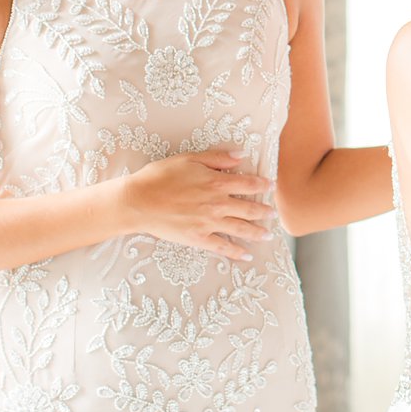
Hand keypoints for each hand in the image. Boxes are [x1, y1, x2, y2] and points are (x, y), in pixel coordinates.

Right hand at [118, 149, 276, 260]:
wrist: (137, 201)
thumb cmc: (160, 176)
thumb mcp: (189, 159)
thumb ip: (218, 157)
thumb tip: (241, 155)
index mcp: (216, 182)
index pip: (248, 184)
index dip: (262, 185)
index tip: (271, 187)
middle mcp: (217, 204)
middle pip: (249, 209)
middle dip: (264, 211)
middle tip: (273, 213)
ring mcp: (208, 223)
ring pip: (240, 229)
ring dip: (257, 232)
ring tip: (268, 235)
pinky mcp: (197, 238)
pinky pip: (222, 247)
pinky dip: (236, 252)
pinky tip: (246, 255)